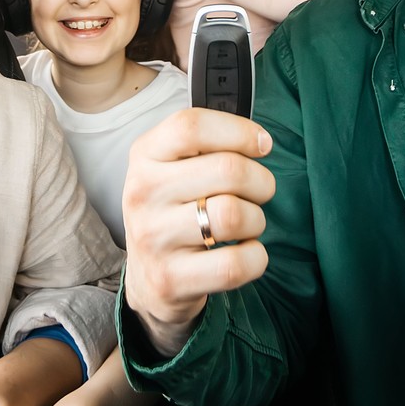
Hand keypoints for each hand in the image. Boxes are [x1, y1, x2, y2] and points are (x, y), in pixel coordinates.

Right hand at [121, 107, 275, 356]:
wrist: (149, 276)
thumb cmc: (175, 210)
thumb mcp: (174, 166)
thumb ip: (208, 145)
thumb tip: (260, 142)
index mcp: (145, 155)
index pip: (192, 126)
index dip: (239, 131)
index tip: (261, 145)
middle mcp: (143, 192)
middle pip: (228, 169)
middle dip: (261, 181)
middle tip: (258, 193)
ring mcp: (153, 237)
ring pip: (234, 215)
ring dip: (257, 219)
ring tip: (247, 224)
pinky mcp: (170, 278)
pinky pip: (235, 264)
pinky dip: (255, 257)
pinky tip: (244, 252)